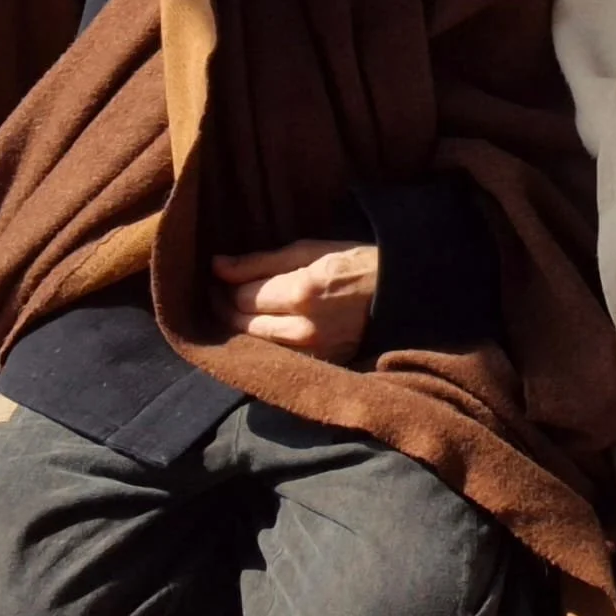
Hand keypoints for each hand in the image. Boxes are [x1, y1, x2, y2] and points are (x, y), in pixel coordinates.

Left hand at [211, 240, 378, 360]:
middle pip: (243, 323)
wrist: (400, 292)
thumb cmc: (353, 262)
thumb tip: (216, 265)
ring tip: (239, 307)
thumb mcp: (308, 250)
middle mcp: (303, 329)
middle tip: (220, 290)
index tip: (218, 275)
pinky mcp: (320, 364)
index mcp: (300, 294)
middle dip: (226, 306)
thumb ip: (259, 261)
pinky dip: (265, 342)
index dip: (224, 285)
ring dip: (242, 325)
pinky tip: (264, 325)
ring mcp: (313, 352)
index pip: (242, 297)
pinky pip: (278, 356)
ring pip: (256, 344)